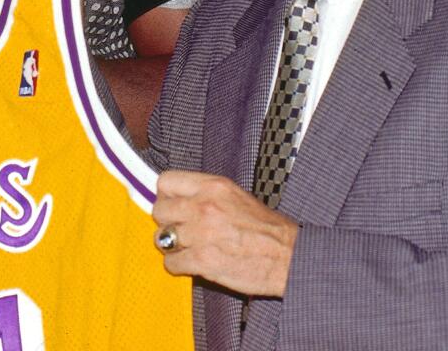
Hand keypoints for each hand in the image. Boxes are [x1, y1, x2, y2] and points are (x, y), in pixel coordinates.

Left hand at [151, 169, 297, 296]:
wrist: (289, 257)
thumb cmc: (266, 229)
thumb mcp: (235, 195)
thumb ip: (205, 194)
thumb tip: (177, 198)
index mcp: (213, 186)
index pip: (166, 181)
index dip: (165, 195)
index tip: (171, 206)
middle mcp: (204, 206)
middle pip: (159, 210)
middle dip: (166, 222)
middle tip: (180, 231)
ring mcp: (202, 233)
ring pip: (161, 238)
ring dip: (171, 246)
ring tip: (188, 249)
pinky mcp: (203, 261)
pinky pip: (171, 263)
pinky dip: (178, 266)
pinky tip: (193, 264)